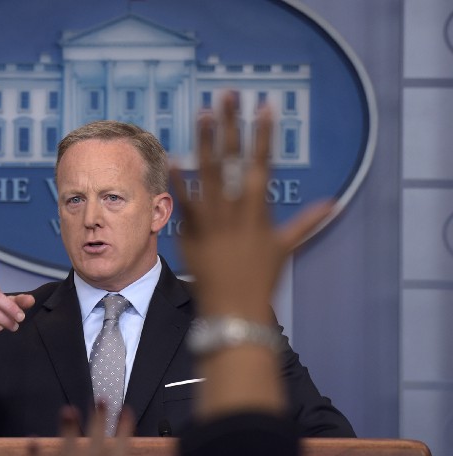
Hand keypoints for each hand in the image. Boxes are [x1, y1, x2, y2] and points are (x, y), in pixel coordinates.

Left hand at [170, 92, 332, 322]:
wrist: (234, 310)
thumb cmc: (260, 280)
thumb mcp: (285, 249)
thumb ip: (306, 222)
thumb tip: (334, 204)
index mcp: (260, 213)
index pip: (264, 165)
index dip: (265, 134)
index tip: (266, 105)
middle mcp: (237, 213)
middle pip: (233, 161)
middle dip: (231, 125)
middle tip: (227, 95)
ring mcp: (214, 223)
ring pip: (208, 176)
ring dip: (205, 143)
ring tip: (201, 113)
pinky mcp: (193, 234)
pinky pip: (185, 203)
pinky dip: (179, 181)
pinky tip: (171, 156)